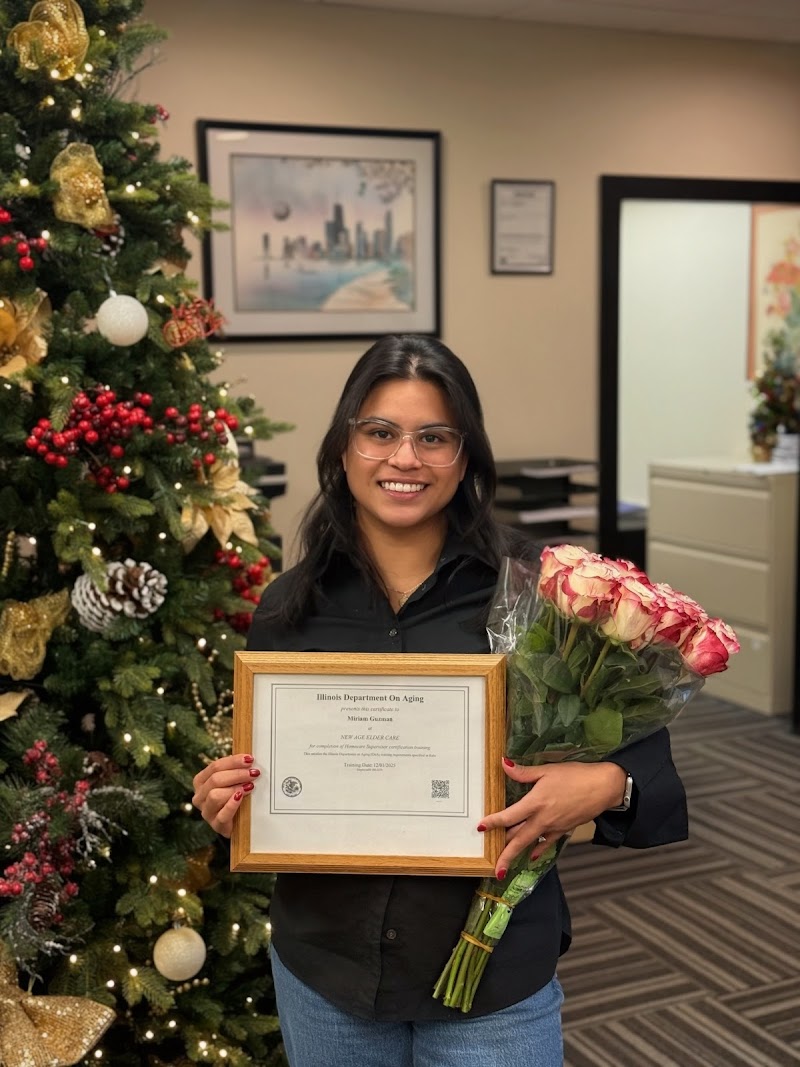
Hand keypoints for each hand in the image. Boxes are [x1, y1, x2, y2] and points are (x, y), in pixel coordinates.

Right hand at [191, 753, 260, 836]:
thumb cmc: (234, 796)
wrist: (237, 823)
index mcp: (201, 782)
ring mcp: (206, 812)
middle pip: (215, 780)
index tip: (249, 759)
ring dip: (234, 788)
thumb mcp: (231, 781)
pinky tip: (240, 798)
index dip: (233, 762)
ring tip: (250, 786)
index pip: (214, 767)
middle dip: (237, 774)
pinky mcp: (216, 825)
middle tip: (254, 773)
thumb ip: (235, 770)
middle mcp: (199, 796)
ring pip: (215, 796)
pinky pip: (222, 815)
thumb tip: (249, 758)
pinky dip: (231, 805)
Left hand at [478, 759, 626, 878]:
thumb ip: (524, 772)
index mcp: (536, 803)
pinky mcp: (564, 830)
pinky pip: (547, 843)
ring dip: (517, 854)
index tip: (480, 828)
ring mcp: (553, 827)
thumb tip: (504, 764)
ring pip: (530, 843)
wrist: (603, 787)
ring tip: (506, 866)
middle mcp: (542, 819)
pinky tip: (532, 856)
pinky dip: (538, 850)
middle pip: (518, 839)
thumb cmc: (575, 776)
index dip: (493, 823)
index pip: (509, 816)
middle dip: (504, 854)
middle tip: (493, 867)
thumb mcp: (547, 770)